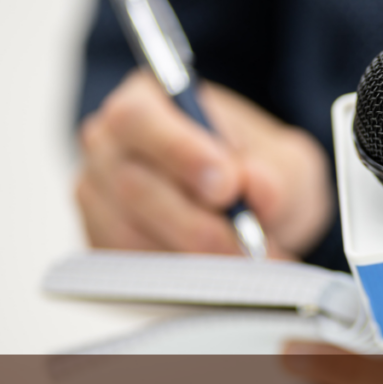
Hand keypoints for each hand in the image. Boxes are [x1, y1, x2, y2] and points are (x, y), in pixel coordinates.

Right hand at [76, 70, 333, 258]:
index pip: (138, 119)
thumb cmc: (256, 169)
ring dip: (195, 258)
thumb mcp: (284, 162)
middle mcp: (108, 147)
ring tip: (250, 266)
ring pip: (130, 235)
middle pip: (132, 186)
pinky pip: (131, 270)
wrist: (248, 207)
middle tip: (249, 245)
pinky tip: (222, 280)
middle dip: (197, 222)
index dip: (179, 152)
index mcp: (144, 102)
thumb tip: (256, 188)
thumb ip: (275, 172)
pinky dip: (180, 280)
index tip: (225, 186)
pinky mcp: (102, 245)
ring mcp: (98, 199)